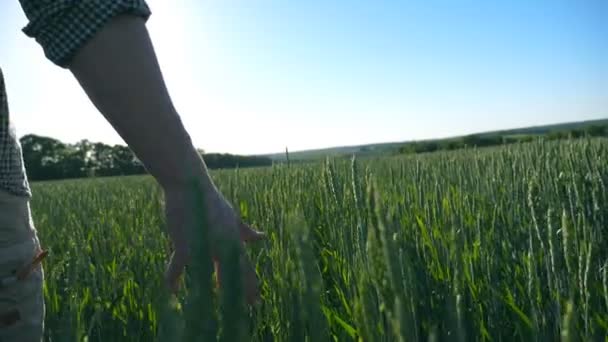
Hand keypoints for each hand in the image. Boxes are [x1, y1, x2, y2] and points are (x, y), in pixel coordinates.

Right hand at [164, 187, 264, 303]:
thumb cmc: (210, 201)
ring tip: (208, 309)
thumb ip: (245, 230)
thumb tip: (262, 236)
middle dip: (240, 294)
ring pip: (207, 276)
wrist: (189, 185)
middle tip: (248, 308)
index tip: (255, 301)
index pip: (245, 268)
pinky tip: (173, 291)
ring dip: (207, 292)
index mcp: (233, 240)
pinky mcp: (184, 245)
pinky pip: (177, 269)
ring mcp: (204, 246)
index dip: (251, 286)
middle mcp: (222, 246)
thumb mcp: (231, 216)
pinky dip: (173, 280)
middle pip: (232, 276)